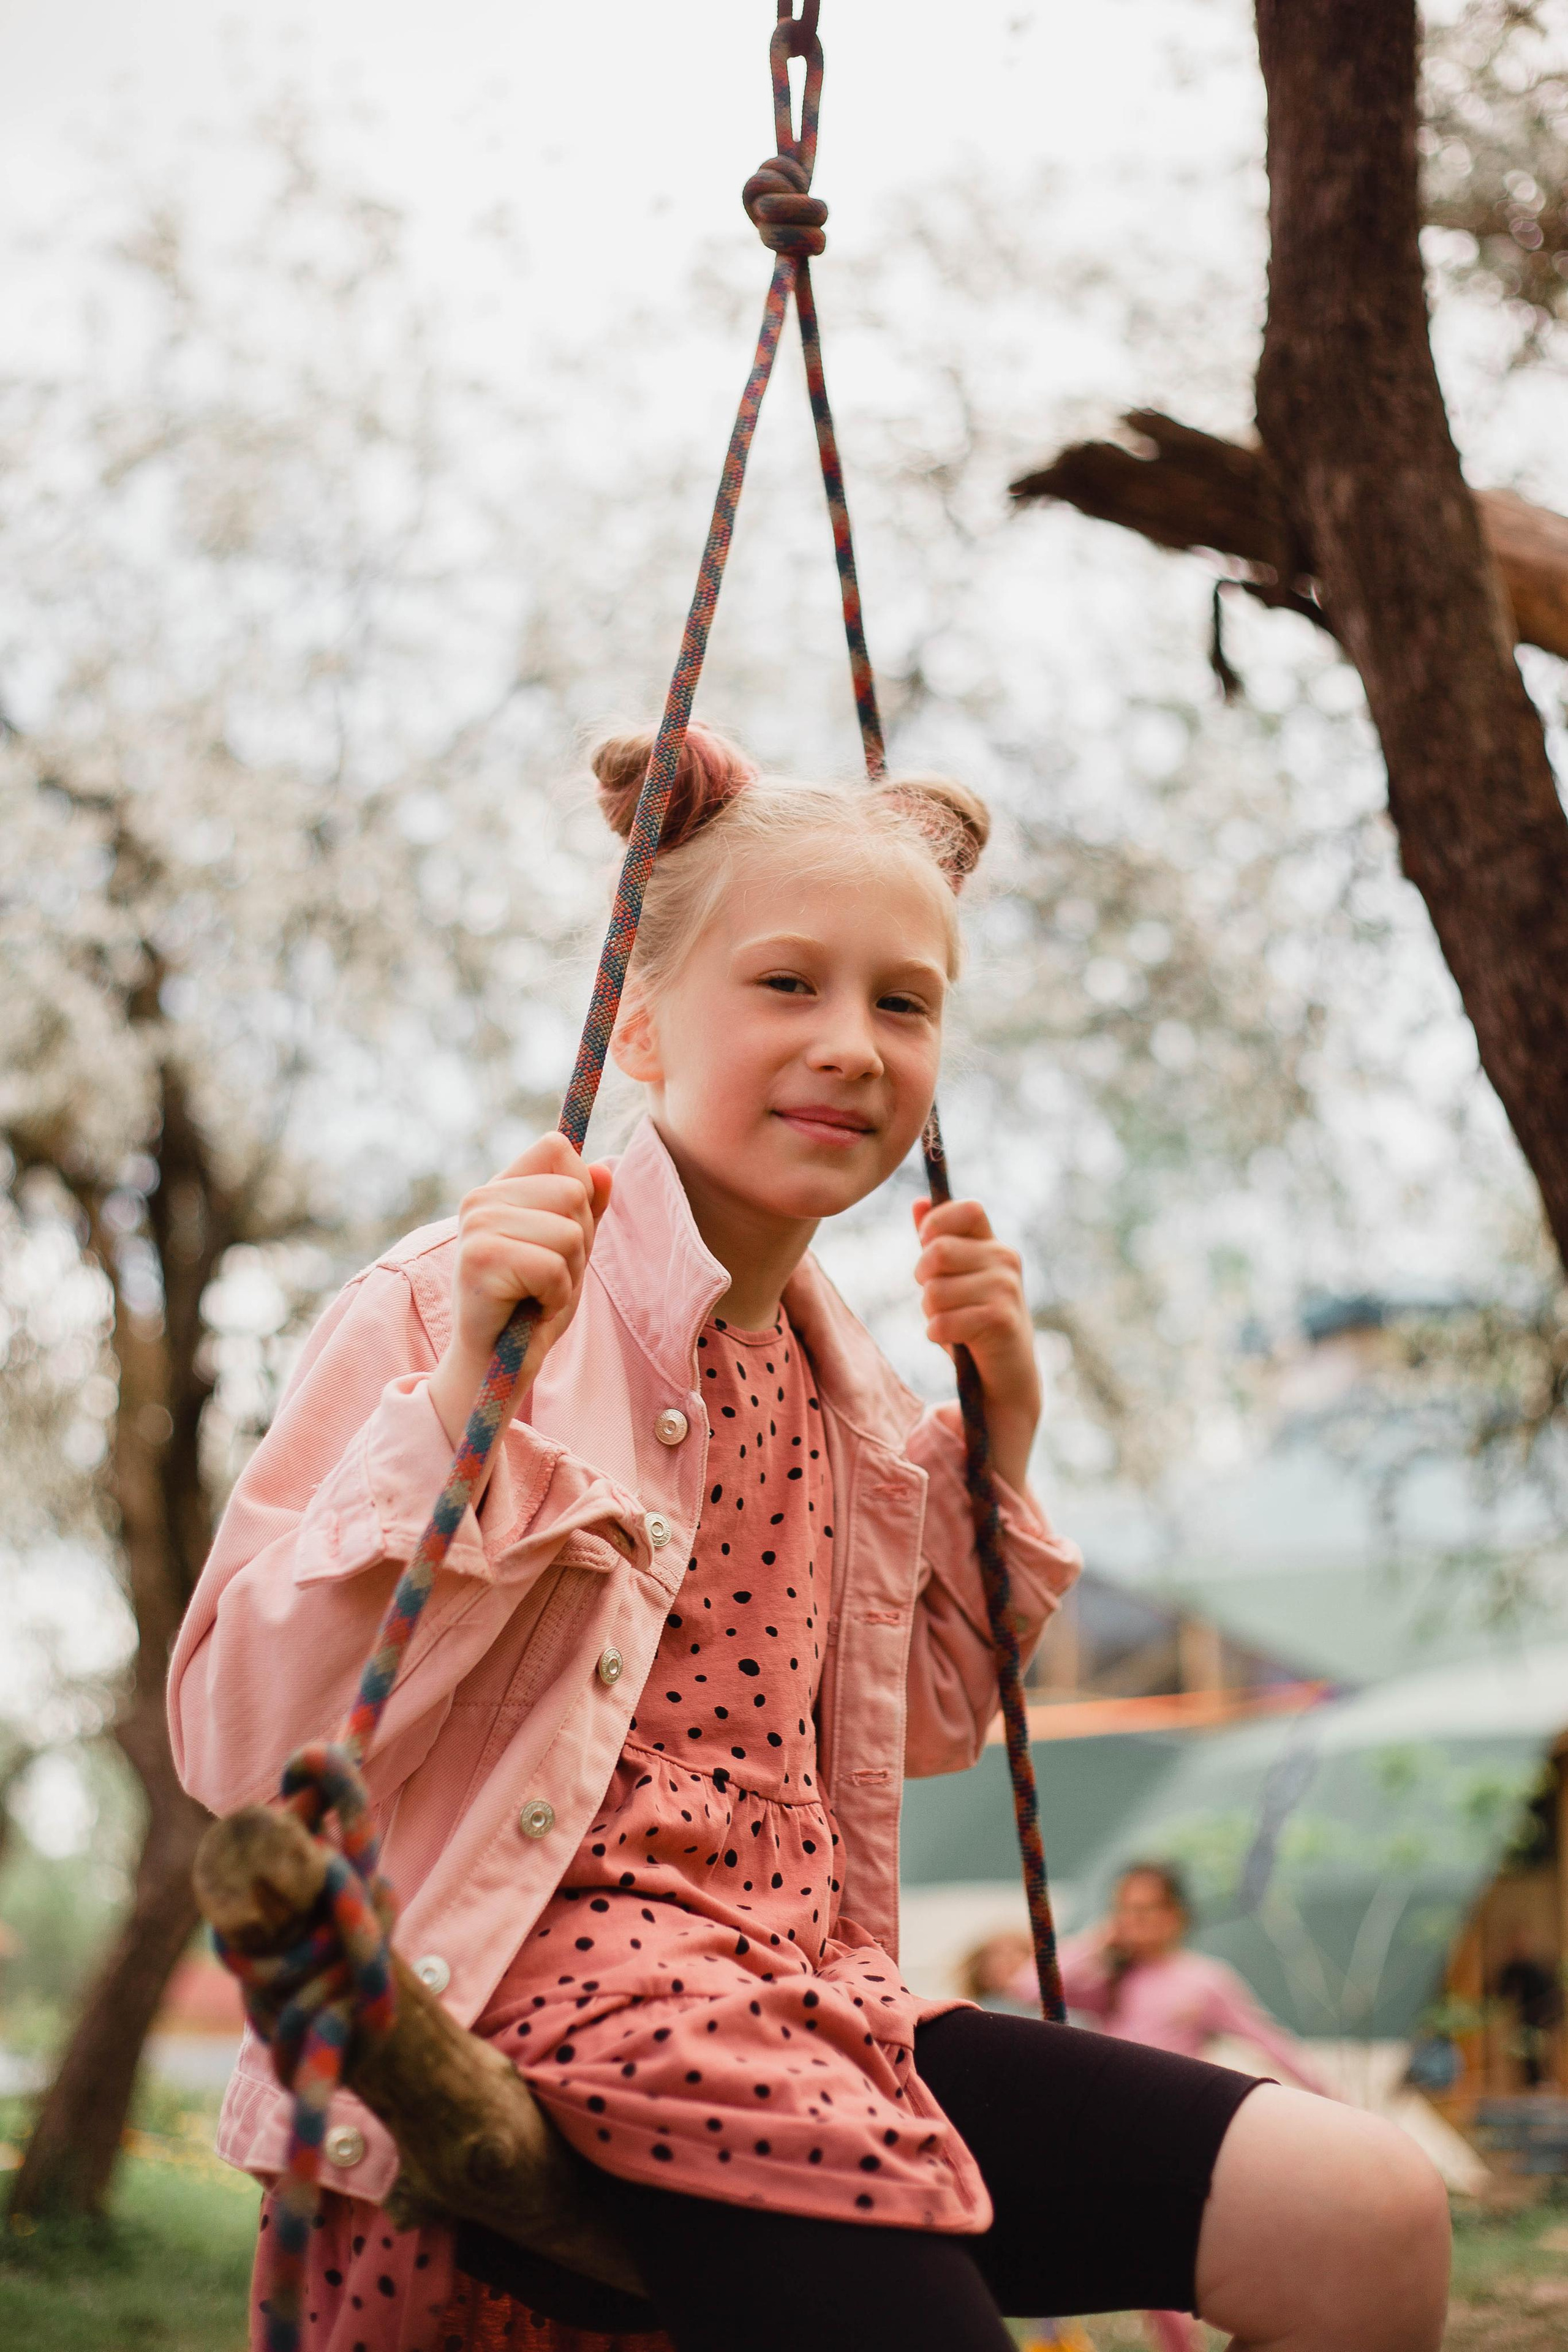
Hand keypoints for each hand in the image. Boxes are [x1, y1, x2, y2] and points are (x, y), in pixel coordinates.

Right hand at [427, 1134, 611, 1446]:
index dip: (579, 1193)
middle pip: (573, 1192)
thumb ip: (587, 1208)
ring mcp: (476, 1227)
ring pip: (569, 1231)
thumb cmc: (531, 1308)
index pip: (556, 1148)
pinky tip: (531, 1308)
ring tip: (537, 1294)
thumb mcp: (569, 1251)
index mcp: (498, 1188)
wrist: (494, 1367)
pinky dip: (556, 1296)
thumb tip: (604, 1169)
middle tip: (546, 1279)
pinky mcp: (479, 1260)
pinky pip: (553, 1267)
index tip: (558, 1238)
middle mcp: (480, 1199)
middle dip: (578, 1244)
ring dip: (568, 1274)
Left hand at [912, 1195, 1040, 1493]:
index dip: (936, 1227)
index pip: (965, 1210)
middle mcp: (1006, 1260)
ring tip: (950, 1324)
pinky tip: (954, 1342)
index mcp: (994, 1245)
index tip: (927, 1251)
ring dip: (930, 1314)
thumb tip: (918, 1203)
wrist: (1005, 1379)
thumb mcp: (954, 1280)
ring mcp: (1007, 1290)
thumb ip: (938, 1242)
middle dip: (923, 1281)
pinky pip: (942, 1322)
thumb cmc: (974, 1325)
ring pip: (934, 1291)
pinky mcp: (1002, 1321)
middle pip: (937, 1252)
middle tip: (937, 1301)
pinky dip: (937, 1335)